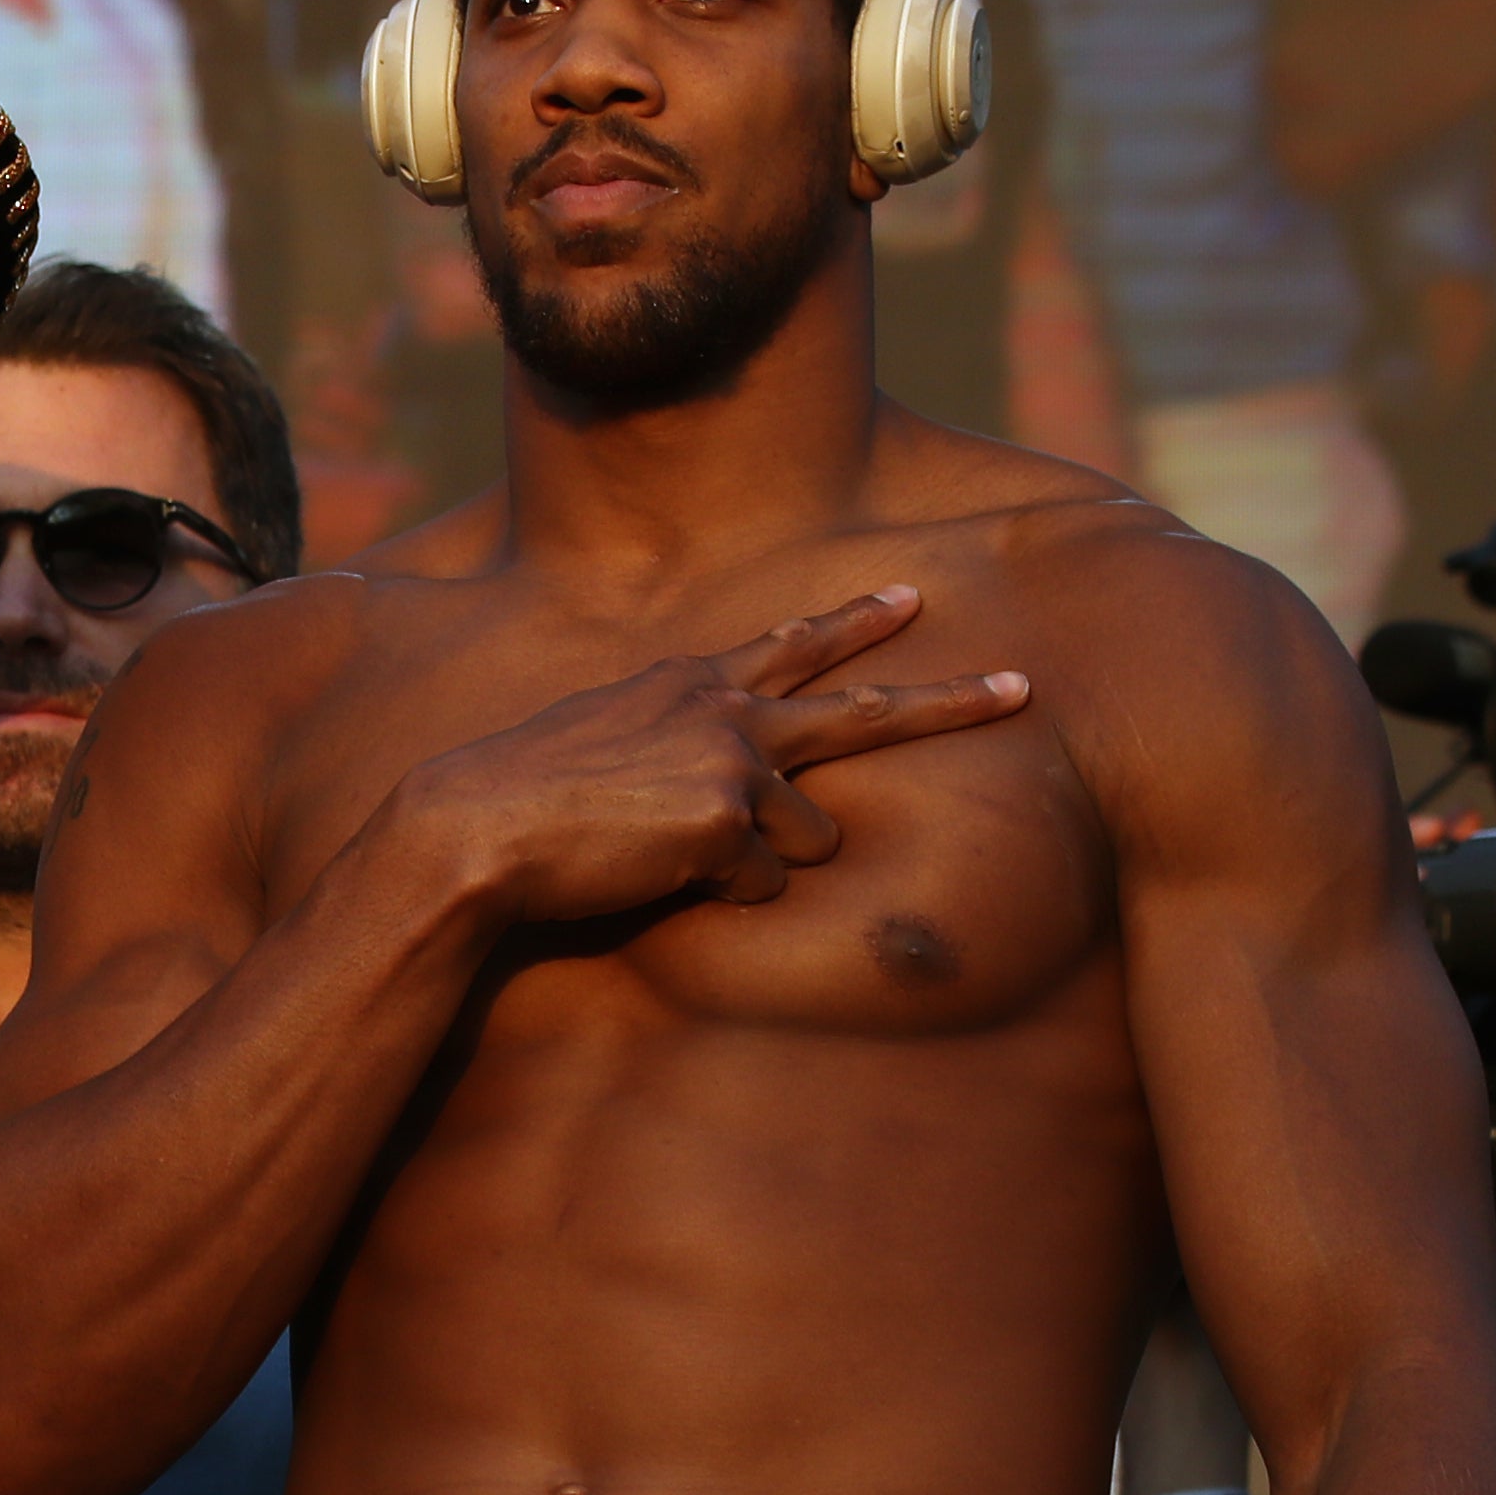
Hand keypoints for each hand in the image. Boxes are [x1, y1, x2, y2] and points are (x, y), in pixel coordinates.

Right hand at [392, 586, 1030, 930]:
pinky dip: (722, 895)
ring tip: (675, 856)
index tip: (910, 599)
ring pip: (809, 836)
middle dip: (952, 700)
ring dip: (760, 861)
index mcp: (690, 684)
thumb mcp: (597, 743)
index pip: (787, 642)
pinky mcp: (731, 822)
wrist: (474, 828)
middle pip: (864, 708)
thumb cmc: (519, 799)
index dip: (855, 621)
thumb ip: (666, 744)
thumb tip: (712, 790)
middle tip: (1022, 688)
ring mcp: (734, 761)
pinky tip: (659, 877)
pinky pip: (763, 884)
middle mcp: (725, 709)